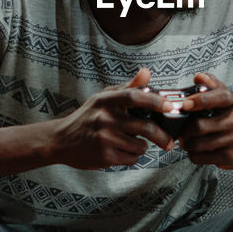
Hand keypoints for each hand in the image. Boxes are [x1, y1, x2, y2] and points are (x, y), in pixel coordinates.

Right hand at [47, 68, 175, 169]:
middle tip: (169, 141)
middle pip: (145, 127)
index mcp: (106, 101)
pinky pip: (131, 158)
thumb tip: (147, 73)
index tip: (170, 106)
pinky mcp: (104, 157)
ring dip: (142, 146)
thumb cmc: (87, 117)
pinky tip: (123, 151)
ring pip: (140, 145)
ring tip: (132, 143)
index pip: (134, 96)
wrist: (62, 140)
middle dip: (162, 136)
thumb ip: (128, 87)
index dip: (155, 101)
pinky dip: (133, 156)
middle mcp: (105, 118)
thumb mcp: (103, 98)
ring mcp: (104, 138)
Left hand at [177, 72, 232, 168]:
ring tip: (186, 141)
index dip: (201, 99)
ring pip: (198, 144)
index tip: (185, 104)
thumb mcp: (223, 99)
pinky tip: (196, 150)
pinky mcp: (231, 156)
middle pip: (201, 126)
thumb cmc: (228, 118)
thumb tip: (199, 77)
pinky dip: (193, 154)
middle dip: (185, 130)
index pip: (220, 96)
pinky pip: (200, 157)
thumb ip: (211, 86)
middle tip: (180, 131)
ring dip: (187, 144)